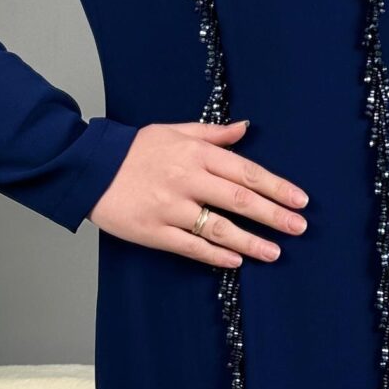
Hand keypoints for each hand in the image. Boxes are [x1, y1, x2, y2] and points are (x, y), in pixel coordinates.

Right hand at [88, 118, 308, 266]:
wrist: (89, 168)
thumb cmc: (133, 150)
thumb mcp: (174, 131)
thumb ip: (212, 133)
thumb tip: (245, 128)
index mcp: (195, 153)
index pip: (245, 171)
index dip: (276, 186)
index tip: (300, 199)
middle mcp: (187, 179)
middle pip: (239, 199)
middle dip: (274, 215)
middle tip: (299, 227)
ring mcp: (170, 207)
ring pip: (219, 227)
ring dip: (251, 241)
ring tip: (275, 252)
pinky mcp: (154, 231)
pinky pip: (191, 246)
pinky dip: (216, 255)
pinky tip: (236, 261)